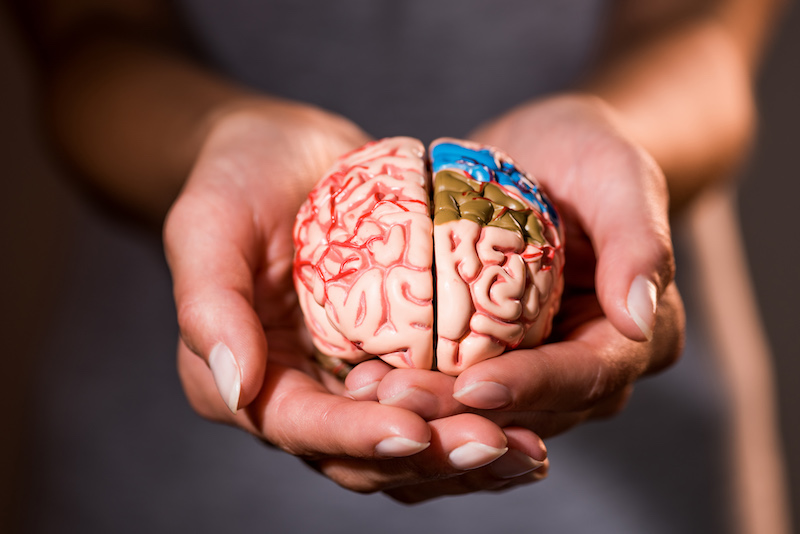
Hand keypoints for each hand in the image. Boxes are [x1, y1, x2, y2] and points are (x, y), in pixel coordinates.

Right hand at [163, 100, 547, 501]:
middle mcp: (300, 397)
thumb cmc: (236, 179)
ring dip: (465, 452)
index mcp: (247, 383)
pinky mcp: (392, 359)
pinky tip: (529, 413)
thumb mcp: (208, 225)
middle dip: (430, 457)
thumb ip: (211, 304)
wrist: (283, 154)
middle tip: (497, 445)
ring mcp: (349, 383)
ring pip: (409, 442)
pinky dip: (478, 413)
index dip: (355, 436)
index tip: (413, 431)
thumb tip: (236, 388)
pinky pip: (436, 400)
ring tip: (529, 448)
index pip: (301, 428)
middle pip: (366, 454)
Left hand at [346, 94, 683, 438]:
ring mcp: (538, 371)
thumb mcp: (618, 173)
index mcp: (636, 337)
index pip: (586, 376)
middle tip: (394, 397)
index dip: (531, 388)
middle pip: (528, 410)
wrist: (543, 155)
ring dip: (428, 411)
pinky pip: (455, 387)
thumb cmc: (586, 155)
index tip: (473, 386)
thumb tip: (639, 316)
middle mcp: (590, 370)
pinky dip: (415, 388)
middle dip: (461, 412)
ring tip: (366, 392)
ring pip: (486, 413)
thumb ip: (639, 239)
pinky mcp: (493, 360)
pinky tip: (362, 379)